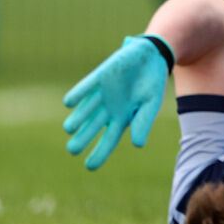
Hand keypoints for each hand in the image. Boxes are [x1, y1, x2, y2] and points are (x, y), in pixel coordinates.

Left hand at [63, 35, 171, 169]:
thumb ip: (144, 122)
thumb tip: (137, 144)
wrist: (153, 56)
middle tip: (73, 148)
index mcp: (122, 119)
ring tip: (70, 128)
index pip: (108, 140)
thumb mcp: (152, 104)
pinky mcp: (100, 77)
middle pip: (91, 128)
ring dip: (77, 119)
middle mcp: (108, 109)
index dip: (98, 154)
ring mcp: (102, 94)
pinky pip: (86, 87)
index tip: (89, 166)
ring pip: (85, 110)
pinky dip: (78, 94)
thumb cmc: (152, 83)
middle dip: (81, 139)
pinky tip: (70, 103)